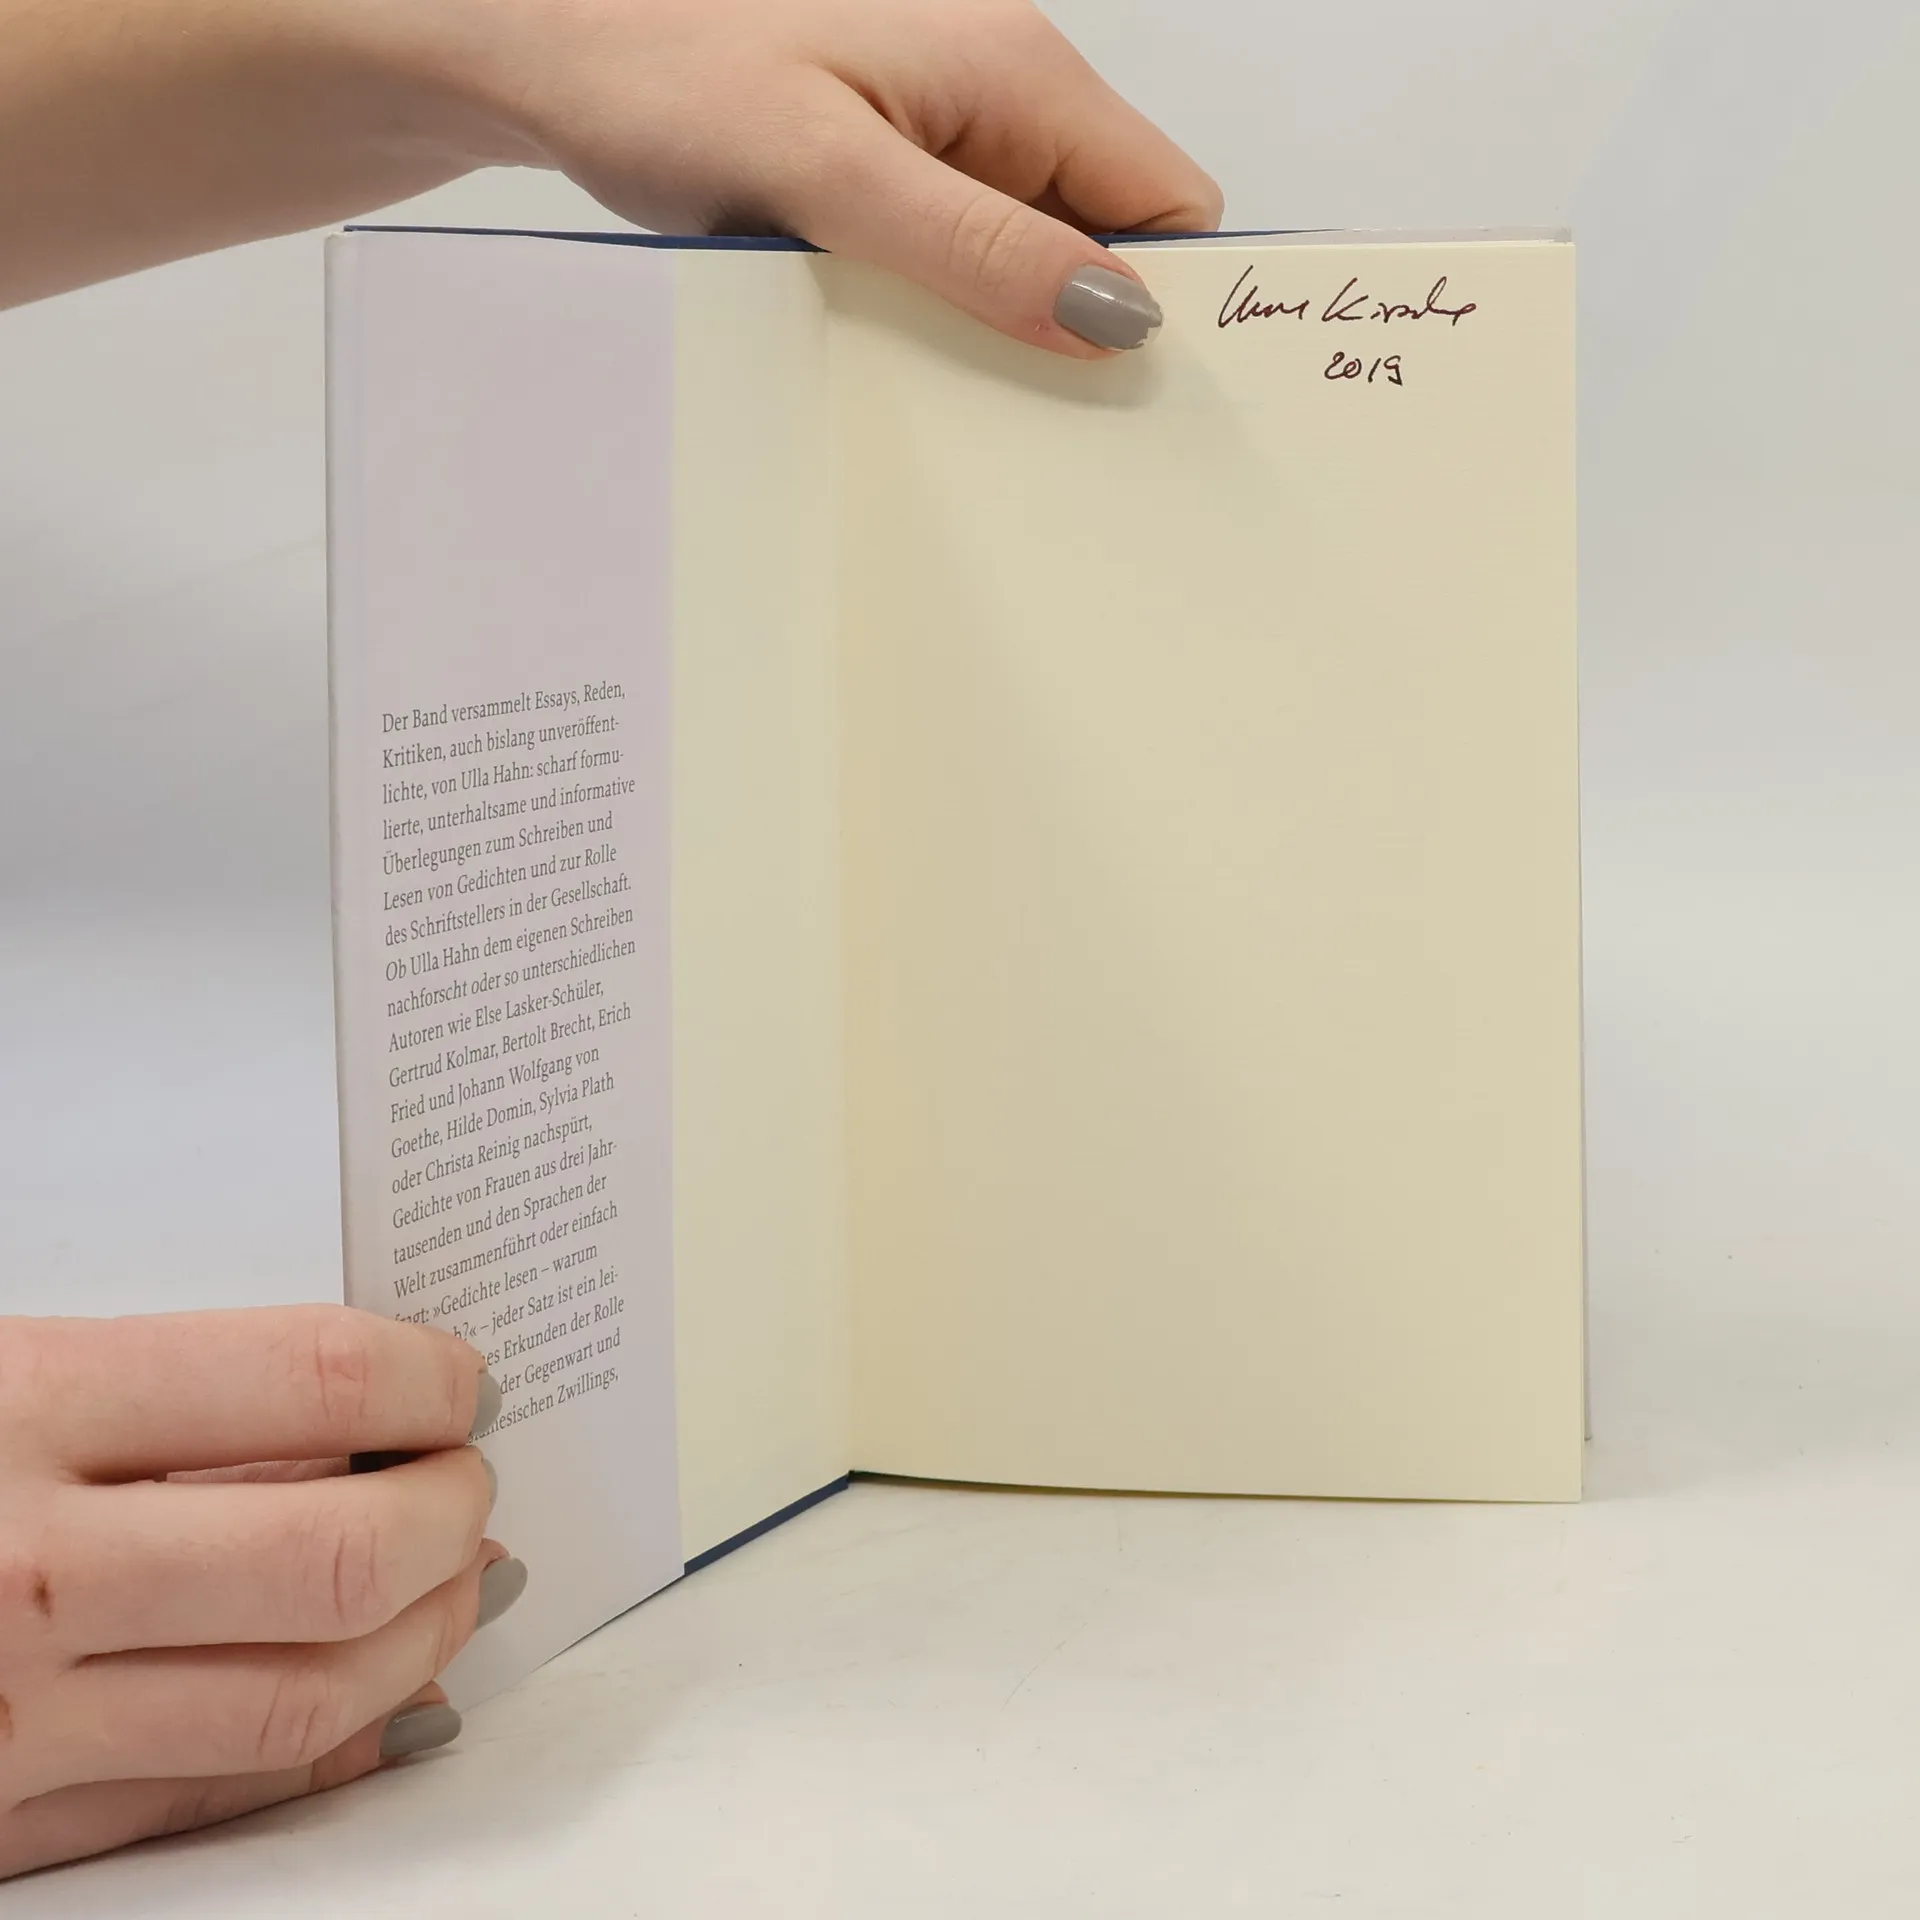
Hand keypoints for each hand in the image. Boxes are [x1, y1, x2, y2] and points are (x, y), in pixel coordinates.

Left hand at [0, 0, 1221, 348]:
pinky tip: (909, 379)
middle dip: (1089, 342)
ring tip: (966, 423)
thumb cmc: (664, 79)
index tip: (1145, 414)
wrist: (538, 49)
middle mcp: (1000, 100)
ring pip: (1032, 265)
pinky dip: (948, 326)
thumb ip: (976, 245)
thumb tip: (1120, 319)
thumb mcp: (828, 175)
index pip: (1166, 208)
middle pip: (1107, 245)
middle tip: (1046, 447)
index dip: (1173, 308)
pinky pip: (959, 267)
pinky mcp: (889, 181)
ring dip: (1009, 342)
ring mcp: (943, 141)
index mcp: (1020, 74)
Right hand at [0, 1305, 521, 1879]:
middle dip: (452, 1511)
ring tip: (457, 1581)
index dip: (425, 1376)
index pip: (311, 1379)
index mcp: (14, 1409)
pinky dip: (319, 1753)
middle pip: (340, 1555)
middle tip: (474, 1477)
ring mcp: (2, 1719)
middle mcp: (20, 1574)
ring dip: (420, 1637)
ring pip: (297, 1697)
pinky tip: (378, 1707)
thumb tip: (345, 1420)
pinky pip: (198, 1800)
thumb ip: (151, 1395)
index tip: (459, 1377)